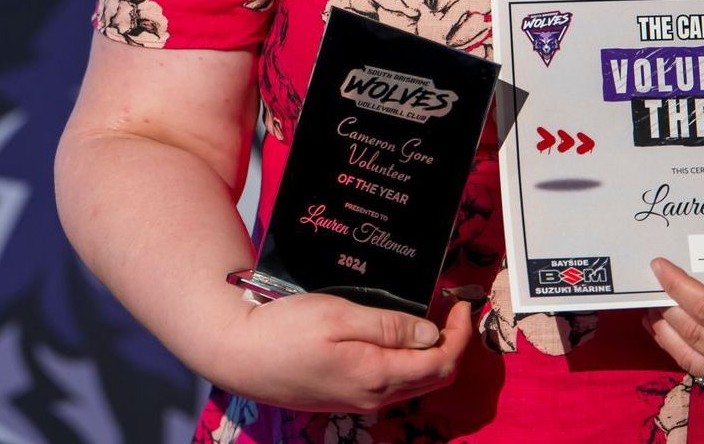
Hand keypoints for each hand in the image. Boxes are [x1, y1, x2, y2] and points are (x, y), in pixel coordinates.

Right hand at [221, 293, 472, 411]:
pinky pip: (392, 383)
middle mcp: (372, 396)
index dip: (461, 334)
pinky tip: (402, 334)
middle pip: (433, 378)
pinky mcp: (345, 396)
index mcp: (376, 376)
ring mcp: (358, 400)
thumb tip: (432, 336)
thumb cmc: (286, 329)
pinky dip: (409, 360)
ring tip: (435, 315)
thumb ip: (389, 327)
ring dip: (433, 353)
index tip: (464, 302)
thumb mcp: (340, 316)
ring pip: (413, 382)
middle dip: (454, 344)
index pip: (440, 364)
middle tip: (456, 307)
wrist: (239, 354)